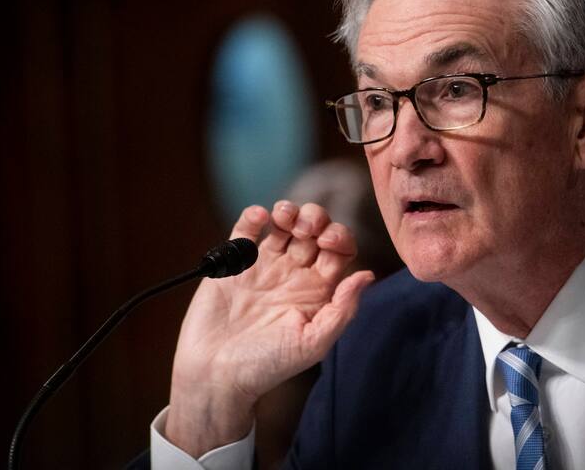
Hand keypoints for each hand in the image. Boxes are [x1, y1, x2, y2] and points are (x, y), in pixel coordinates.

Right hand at [164, 201, 374, 455]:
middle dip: (316, 218)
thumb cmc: (268, 365)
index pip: (340, 249)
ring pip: (284, 224)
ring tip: (283, 217)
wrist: (216, 375)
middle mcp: (295, 273)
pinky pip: (247, 229)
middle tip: (307, 228)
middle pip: (315, 230)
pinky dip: (254, 216)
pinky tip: (258, 219)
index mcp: (319, 289)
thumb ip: (342, 309)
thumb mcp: (313, 342)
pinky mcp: (234, 263)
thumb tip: (368, 274)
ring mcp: (264, 266)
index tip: (327, 242)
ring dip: (289, 211)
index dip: (339, 237)